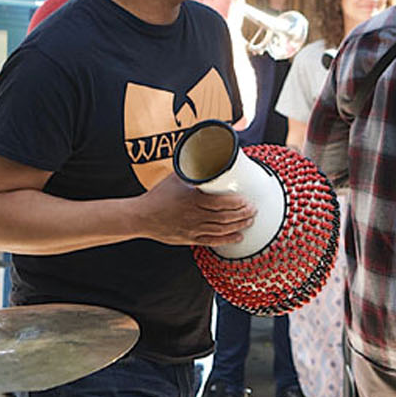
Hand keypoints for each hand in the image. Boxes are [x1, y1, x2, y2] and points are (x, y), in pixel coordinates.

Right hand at [134, 170, 255, 244]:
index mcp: (192, 200)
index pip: (220, 203)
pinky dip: (227, 240)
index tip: (247, 200)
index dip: (237, 204)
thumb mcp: (176, 178)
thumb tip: (206, 155)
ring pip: (221, 230)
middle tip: (253, 210)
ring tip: (249, 221)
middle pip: (225, 218)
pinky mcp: (190, 239)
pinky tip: (238, 237)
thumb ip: (193, 170)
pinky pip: (212, 241)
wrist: (142, 217)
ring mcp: (192, 229)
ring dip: (238, 226)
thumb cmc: (158, 195)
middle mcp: (194, 216)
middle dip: (242, 215)